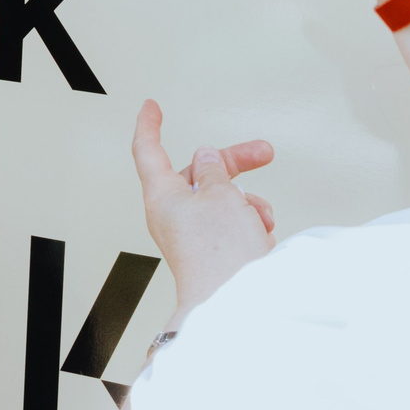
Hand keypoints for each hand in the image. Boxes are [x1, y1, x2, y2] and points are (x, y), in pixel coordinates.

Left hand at [132, 99, 274, 320]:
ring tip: (258, 216)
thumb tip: (206, 157)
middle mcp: (172, 214)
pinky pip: (231, 224)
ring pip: (221, 200)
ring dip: (245, 200)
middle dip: (232, 165)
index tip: (151, 107)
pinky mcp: (212, 252)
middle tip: (261, 153)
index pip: (148, 150)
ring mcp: (192, 235)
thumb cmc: (218, 253)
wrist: (236, 302)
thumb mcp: (219, 193)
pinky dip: (248, 222)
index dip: (150, 125)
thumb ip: (213, 169)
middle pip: (199, 173)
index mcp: (162, 195)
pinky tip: (260, 232)